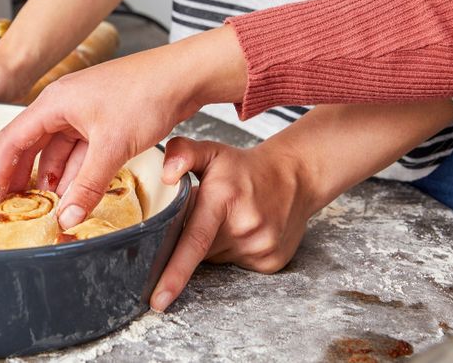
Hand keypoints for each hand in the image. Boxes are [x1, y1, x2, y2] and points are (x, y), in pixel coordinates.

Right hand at [0, 26, 246, 228]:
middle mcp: (62, 104)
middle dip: (20, 177)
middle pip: (29, 145)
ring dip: (51, 177)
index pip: (10, 141)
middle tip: (11, 206)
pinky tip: (76, 190)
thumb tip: (67, 218)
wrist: (182, 76)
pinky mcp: (102, 118)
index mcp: (53, 103)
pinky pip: (79, 148)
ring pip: (56, 149)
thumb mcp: (112, 147)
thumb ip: (87, 186)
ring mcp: (82, 110)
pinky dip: (75, 170)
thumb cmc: (146, 94)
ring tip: (46, 205)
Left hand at [150, 136, 314, 311]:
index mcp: (223, 199)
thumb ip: (182, 153)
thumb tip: (166, 174)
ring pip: (215, 259)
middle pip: (198, 252)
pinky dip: (231, 251)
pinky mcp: (271, 262)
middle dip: (189, 239)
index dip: (173, 273)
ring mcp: (260, 247)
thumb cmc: (245, 168)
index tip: (157, 299)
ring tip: (229, 217)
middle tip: (207, 214)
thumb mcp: (212, 152)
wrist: (295, 176)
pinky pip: (236, 264)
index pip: (193, 241)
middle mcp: (244, 227)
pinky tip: (243, 230)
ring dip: (212, 245)